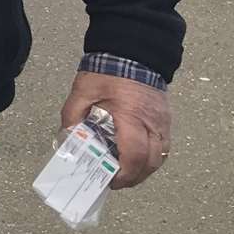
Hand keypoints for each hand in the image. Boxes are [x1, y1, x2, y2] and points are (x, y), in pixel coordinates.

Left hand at [59, 71, 171, 188]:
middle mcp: (152, 122)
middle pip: (152, 162)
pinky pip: (163, 147)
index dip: (124, 174)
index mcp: (131, 116)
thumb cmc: (108, 72)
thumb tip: (68, 137)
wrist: (133, 51)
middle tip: (115, 181)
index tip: (110, 180)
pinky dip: (151, 158)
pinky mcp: (166, 120)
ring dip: (144, 170)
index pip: (134, 154)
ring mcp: (163, 122)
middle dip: (134, 178)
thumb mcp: (82, 90)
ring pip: (161, 157)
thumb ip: (72, 114)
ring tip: (124, 173)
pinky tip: (136, 158)